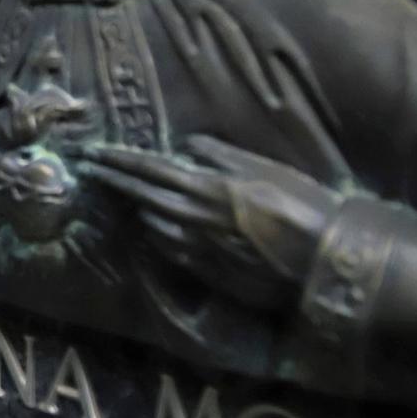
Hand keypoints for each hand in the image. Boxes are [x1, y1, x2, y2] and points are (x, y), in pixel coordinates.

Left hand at [81, 135, 337, 310]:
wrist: (326, 260)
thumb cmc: (302, 204)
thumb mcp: (263, 168)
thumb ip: (220, 155)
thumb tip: (185, 146)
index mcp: (205, 187)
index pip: (149, 169)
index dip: (119, 160)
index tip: (94, 153)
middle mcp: (193, 218)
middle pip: (141, 196)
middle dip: (114, 181)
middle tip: (91, 171)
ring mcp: (197, 248)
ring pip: (152, 225)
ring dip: (135, 209)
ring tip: (122, 197)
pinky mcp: (207, 272)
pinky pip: (169, 250)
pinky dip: (156, 235)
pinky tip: (153, 229)